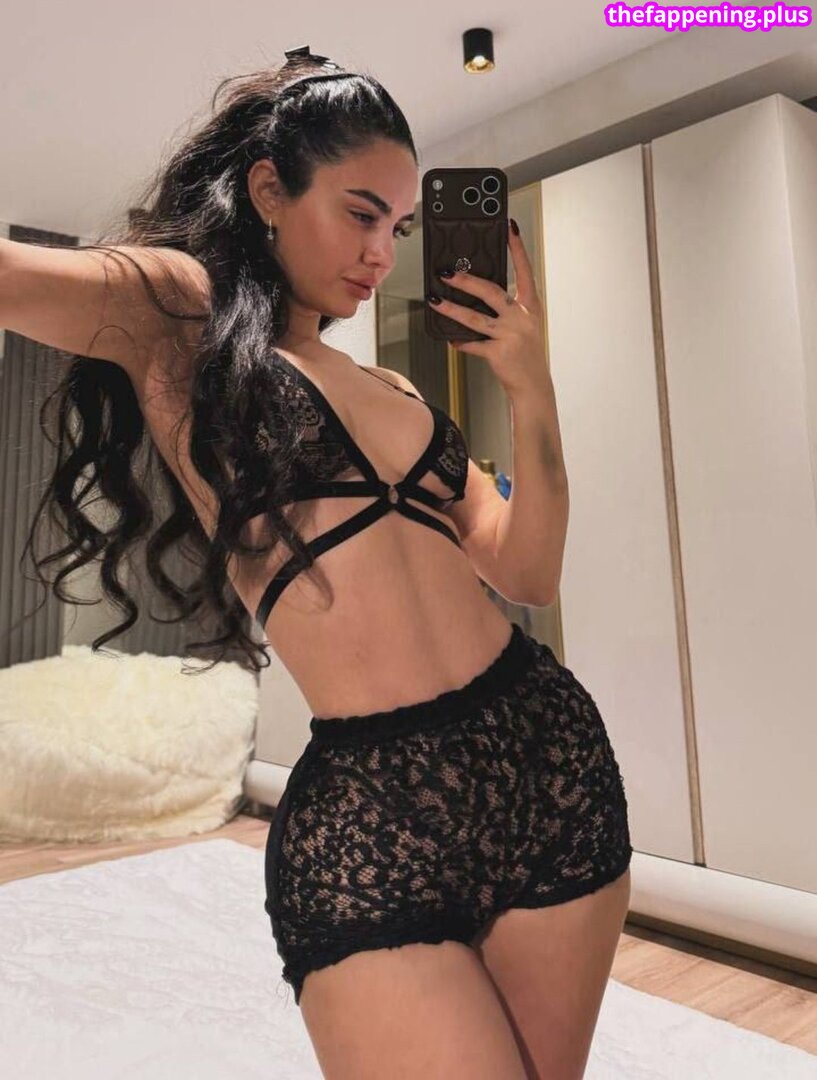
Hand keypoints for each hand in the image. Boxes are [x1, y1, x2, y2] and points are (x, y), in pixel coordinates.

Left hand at [428, 222, 547, 395]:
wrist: (533, 385)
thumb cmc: (526, 353)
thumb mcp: (524, 325)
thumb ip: (507, 308)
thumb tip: (476, 292)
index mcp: (530, 307)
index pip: (525, 271)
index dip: (517, 248)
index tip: (509, 227)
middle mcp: (521, 318)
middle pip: (492, 292)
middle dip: (467, 281)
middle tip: (447, 272)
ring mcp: (510, 336)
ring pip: (475, 318)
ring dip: (452, 309)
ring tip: (435, 300)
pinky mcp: (499, 353)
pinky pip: (472, 344)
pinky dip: (460, 342)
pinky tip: (451, 339)